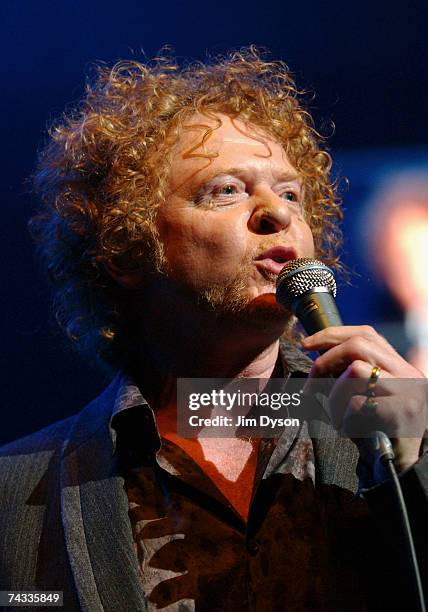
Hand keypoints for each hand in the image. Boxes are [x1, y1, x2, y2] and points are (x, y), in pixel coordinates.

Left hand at [301, 326, 427, 474]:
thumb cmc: (378, 433)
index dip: (333, 334)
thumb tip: (316, 361)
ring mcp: (408, 391)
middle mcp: (407, 372)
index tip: (306, 344)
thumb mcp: (365, 398)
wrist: (406, 468)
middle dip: (325, 361)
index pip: (366, 333)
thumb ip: (348, 377)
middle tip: (310, 386)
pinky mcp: (403, 412)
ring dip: (333, 395)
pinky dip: (344, 417)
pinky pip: (358, 402)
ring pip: (355, 370)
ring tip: (334, 417)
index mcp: (398, 365)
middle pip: (359, 345)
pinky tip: (347, 430)